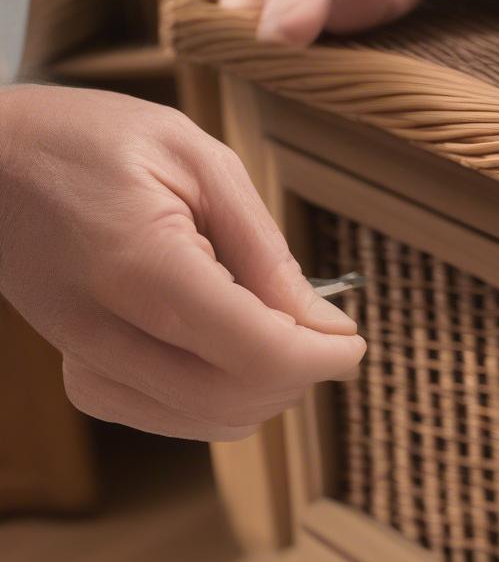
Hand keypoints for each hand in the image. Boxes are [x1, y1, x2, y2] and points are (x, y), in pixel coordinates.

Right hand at [0, 85, 364, 441]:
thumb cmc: (90, 141)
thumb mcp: (196, 160)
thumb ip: (264, 250)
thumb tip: (323, 324)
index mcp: (140, 267)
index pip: (256, 352)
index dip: (321, 358)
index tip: (353, 342)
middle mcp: (106, 332)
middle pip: (238, 399)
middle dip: (301, 375)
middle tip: (323, 333)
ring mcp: (87, 362)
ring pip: (211, 420)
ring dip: (267, 390)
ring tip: (277, 332)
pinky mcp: (83, 376)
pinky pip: (176, 418)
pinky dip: (224, 398)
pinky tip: (229, 351)